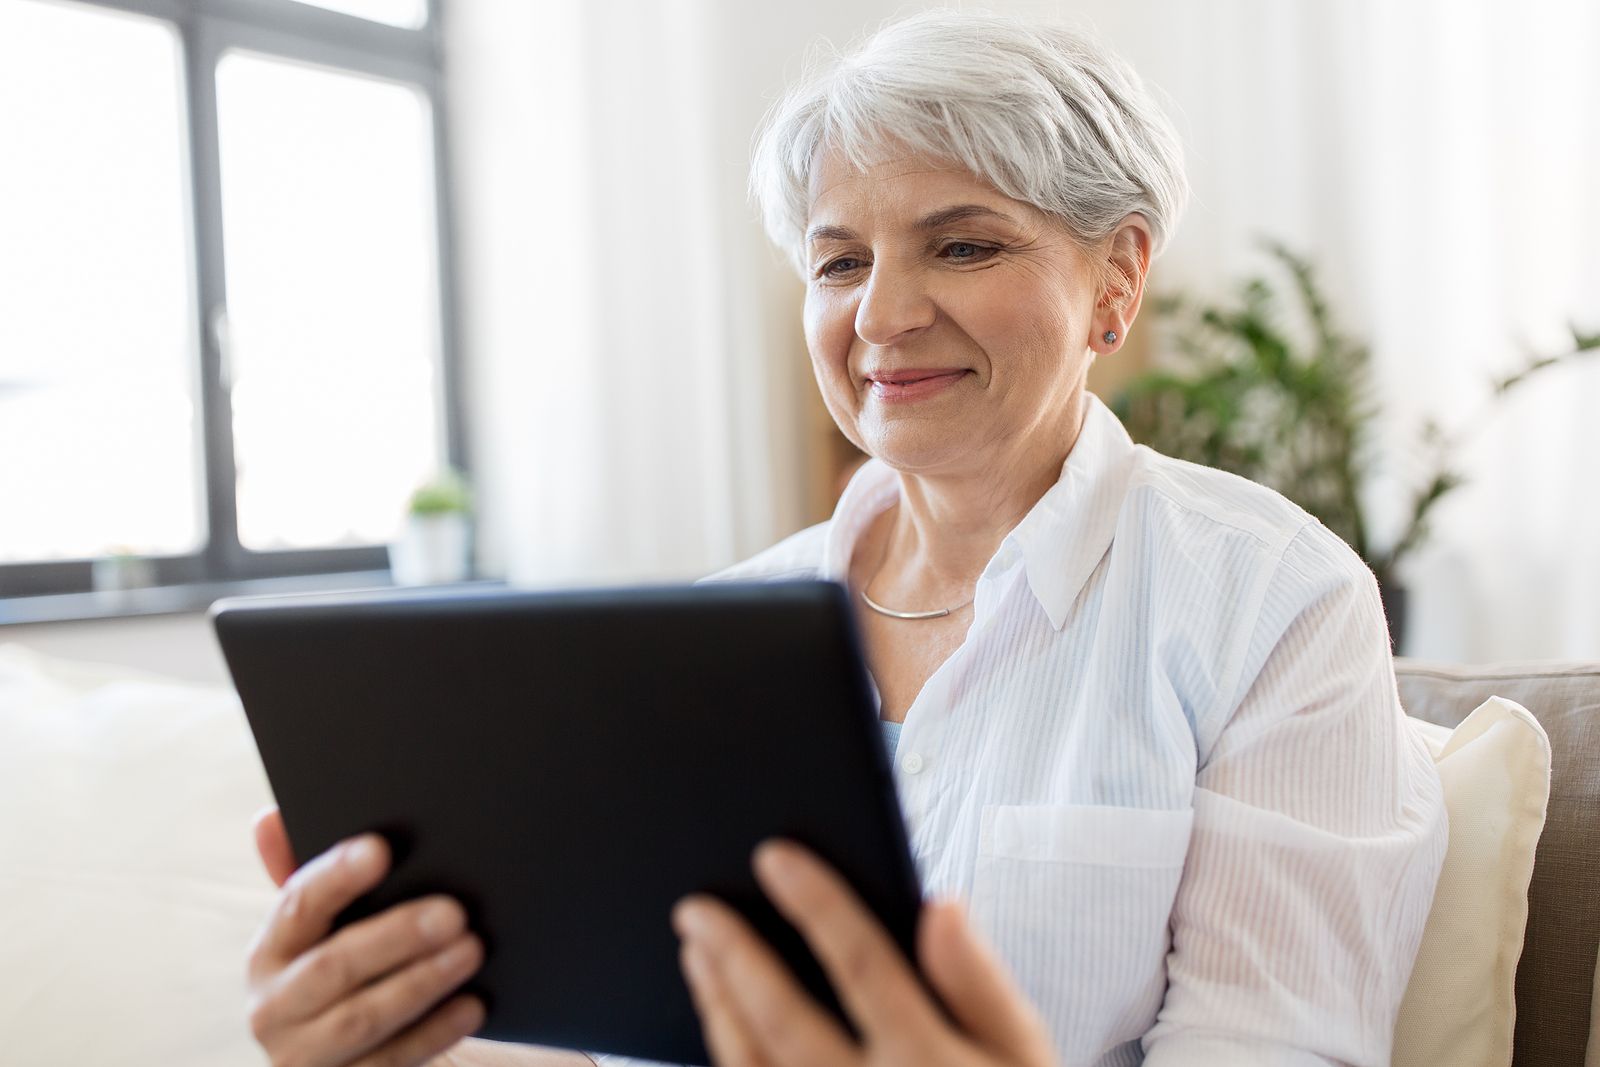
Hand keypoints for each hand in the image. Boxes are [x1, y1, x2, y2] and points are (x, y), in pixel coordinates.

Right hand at [247, 806, 487, 1066]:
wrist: (349, 1058)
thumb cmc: (348, 972)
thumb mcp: (329, 928)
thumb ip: (311, 878)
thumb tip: (270, 818)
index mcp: (272, 951)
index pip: (298, 905)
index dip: (337, 875)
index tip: (381, 849)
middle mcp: (275, 1006)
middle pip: (335, 966)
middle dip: (397, 936)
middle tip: (455, 912)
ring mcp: (304, 1055)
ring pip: (363, 1018)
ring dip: (421, 982)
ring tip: (471, 951)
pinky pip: (390, 1061)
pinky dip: (434, 1032)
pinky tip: (471, 1005)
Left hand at [671, 841, 1056, 1066]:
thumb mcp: (1023, 1054)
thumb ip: (982, 983)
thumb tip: (942, 903)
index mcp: (930, 1061)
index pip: (865, 966)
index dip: (817, 905)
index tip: (772, 855)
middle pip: (785, 1020)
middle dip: (736, 955)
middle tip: (695, 906)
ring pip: (751, 1066)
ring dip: (717, 1005)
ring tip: (695, 950)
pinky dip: (726, 1051)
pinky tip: (717, 1017)